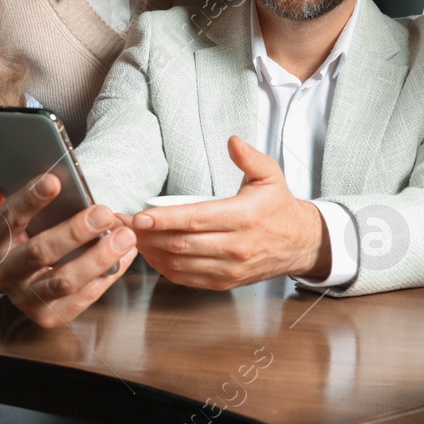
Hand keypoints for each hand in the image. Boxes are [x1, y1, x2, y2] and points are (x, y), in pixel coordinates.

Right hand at [0, 171, 136, 328]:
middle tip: (104, 213)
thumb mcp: (11, 212)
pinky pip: (84, 297)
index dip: (31, 199)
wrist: (25, 278)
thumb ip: (5, 192)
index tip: (55, 181)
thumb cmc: (27, 234)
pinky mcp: (50, 315)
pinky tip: (126, 255)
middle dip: (75, 232)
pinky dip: (108, 275)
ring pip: (64, 281)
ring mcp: (27, 298)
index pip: (9, 217)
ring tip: (125, 237)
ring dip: (98, 258)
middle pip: (40, 252)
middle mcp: (6, 272)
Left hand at [131, 136, 327, 289]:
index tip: (139, 216)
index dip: (164, 219)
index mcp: (242, 217)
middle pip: (181, 244)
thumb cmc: (279, 207)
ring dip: (152, 253)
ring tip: (131, 239)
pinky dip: (165, 268)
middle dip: (147, 236)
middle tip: (123, 226)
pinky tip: (152, 254)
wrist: (299, 243)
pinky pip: (187, 278)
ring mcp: (229, 268)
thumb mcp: (270, 175)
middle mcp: (235, 246)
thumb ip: (250, 157)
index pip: (195, 220)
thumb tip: (232, 141)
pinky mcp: (225, 282)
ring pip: (180, 264)